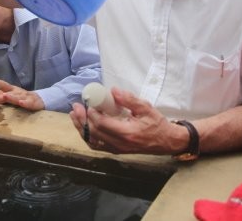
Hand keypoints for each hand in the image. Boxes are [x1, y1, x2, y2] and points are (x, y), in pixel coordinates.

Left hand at [0, 77, 44, 110]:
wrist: (40, 100)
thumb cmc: (22, 97)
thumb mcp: (10, 94)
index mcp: (12, 90)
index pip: (3, 86)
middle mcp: (18, 92)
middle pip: (8, 93)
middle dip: (0, 95)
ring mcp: (25, 97)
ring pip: (17, 97)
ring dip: (11, 97)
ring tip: (5, 96)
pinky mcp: (33, 103)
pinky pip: (28, 103)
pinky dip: (25, 103)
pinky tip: (21, 103)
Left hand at [69, 88, 186, 153]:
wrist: (166, 141)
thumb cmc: (157, 124)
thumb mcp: (146, 108)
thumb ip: (129, 99)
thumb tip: (113, 91)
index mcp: (128, 133)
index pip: (103, 125)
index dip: (92, 114)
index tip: (88, 103)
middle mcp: (120, 144)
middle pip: (94, 133)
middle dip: (82, 119)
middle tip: (76, 106)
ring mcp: (117, 149)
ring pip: (93, 141)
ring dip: (81, 128)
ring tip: (74, 116)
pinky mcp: (116, 151)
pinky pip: (97, 146)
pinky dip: (88, 137)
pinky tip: (82, 128)